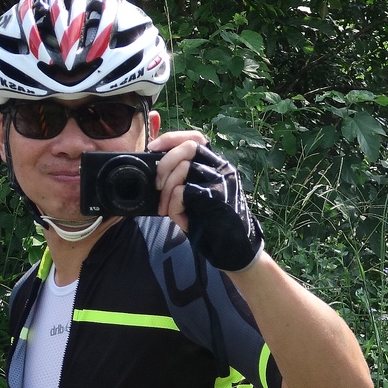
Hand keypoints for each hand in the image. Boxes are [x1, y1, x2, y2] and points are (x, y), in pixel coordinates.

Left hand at [158, 139, 264, 272]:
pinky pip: (183, 192)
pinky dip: (173, 206)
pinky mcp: (216, 197)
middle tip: (157, 184)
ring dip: (166, 191)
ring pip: (183, 168)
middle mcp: (222, 169)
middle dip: (165, 163)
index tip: (153, 148)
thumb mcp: (197, 197)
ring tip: (164, 208)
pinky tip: (177, 218)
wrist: (234, 249)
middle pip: (188, 147)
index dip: (172, 138)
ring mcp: (221, 182)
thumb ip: (185, 179)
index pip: (196, 138)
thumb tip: (158, 168)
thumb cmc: (212, 224)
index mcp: (217, 166)